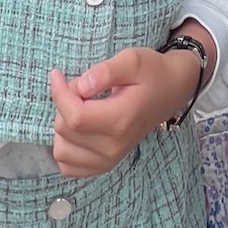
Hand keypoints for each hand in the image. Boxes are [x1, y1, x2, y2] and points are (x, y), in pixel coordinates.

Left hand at [49, 48, 199, 177]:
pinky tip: (76, 128)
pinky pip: (69, 166)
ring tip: (80, 107)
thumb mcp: (132, 60)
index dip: (59, 93)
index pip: (75, 116)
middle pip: (66, 130)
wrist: (170, 90)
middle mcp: (114, 146)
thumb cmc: (151, 72)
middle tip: (81, 87)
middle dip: (64, 103)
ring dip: (62, 125)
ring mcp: (109, 159)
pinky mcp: (104, 165)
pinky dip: (65, 147)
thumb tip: (80, 86)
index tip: (57, 74)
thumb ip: (105, 72)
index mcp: (121, 119)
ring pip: (62, 151)